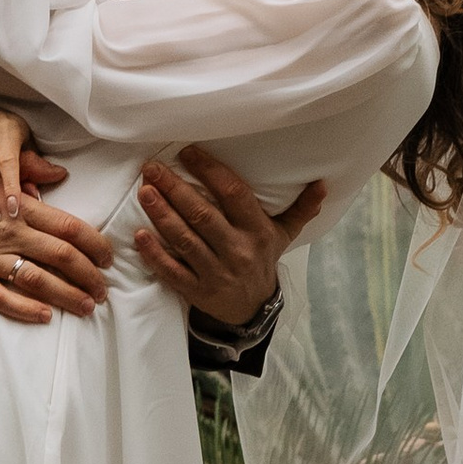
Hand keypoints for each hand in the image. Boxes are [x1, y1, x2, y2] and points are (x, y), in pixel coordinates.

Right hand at [0, 172, 112, 324]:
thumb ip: (26, 184)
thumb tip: (58, 175)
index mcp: (18, 208)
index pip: (68, 227)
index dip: (95, 244)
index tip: (108, 258)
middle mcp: (9, 232)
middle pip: (61, 255)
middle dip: (89, 275)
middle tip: (104, 290)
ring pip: (38, 278)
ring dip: (67, 295)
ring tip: (86, 306)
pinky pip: (0, 297)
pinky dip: (25, 308)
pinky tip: (45, 316)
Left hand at [135, 146, 324, 328]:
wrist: (252, 310)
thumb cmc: (262, 261)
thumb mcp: (284, 234)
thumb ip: (301, 208)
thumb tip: (323, 183)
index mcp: (257, 231)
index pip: (233, 194)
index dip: (210, 172)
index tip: (187, 152)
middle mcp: (237, 250)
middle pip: (203, 216)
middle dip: (175, 190)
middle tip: (152, 168)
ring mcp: (216, 272)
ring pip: (185, 241)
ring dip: (162, 216)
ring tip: (144, 192)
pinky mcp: (197, 291)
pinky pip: (173, 272)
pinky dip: (155, 255)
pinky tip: (139, 235)